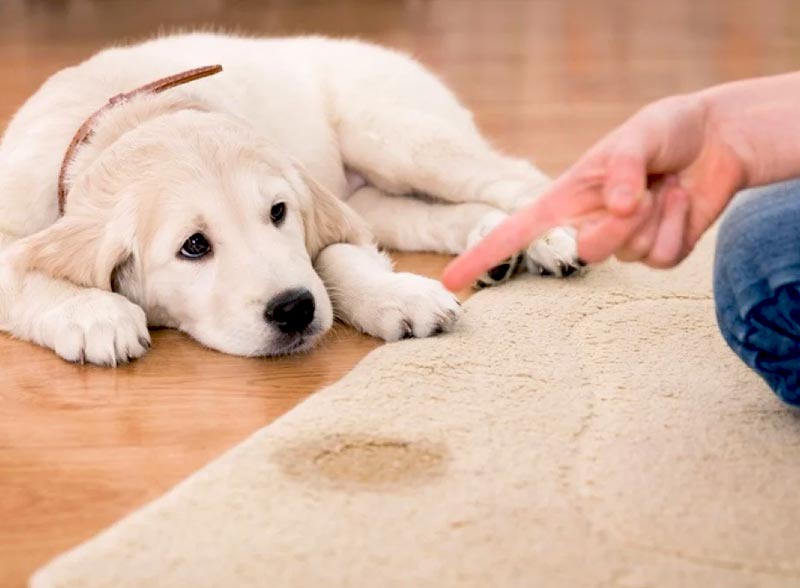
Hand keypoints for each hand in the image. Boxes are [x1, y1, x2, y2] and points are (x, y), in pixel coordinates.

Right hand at [442, 91, 747, 290]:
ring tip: (667, 186)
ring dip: (657, 216)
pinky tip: (684, 201)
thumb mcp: (642, 133)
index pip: (515, 231)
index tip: (453, 280)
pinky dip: (680, 226)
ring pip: (629, 255)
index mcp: (567, 197)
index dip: (482, 254)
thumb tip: (616, 208)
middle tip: (644, 193)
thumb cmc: (667, 130)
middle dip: (617, 227)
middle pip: (586, 253)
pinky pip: (663, 258)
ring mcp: (623, 242)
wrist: (718, 140)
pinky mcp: (656, 252)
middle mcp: (588, 223)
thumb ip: (624, 167)